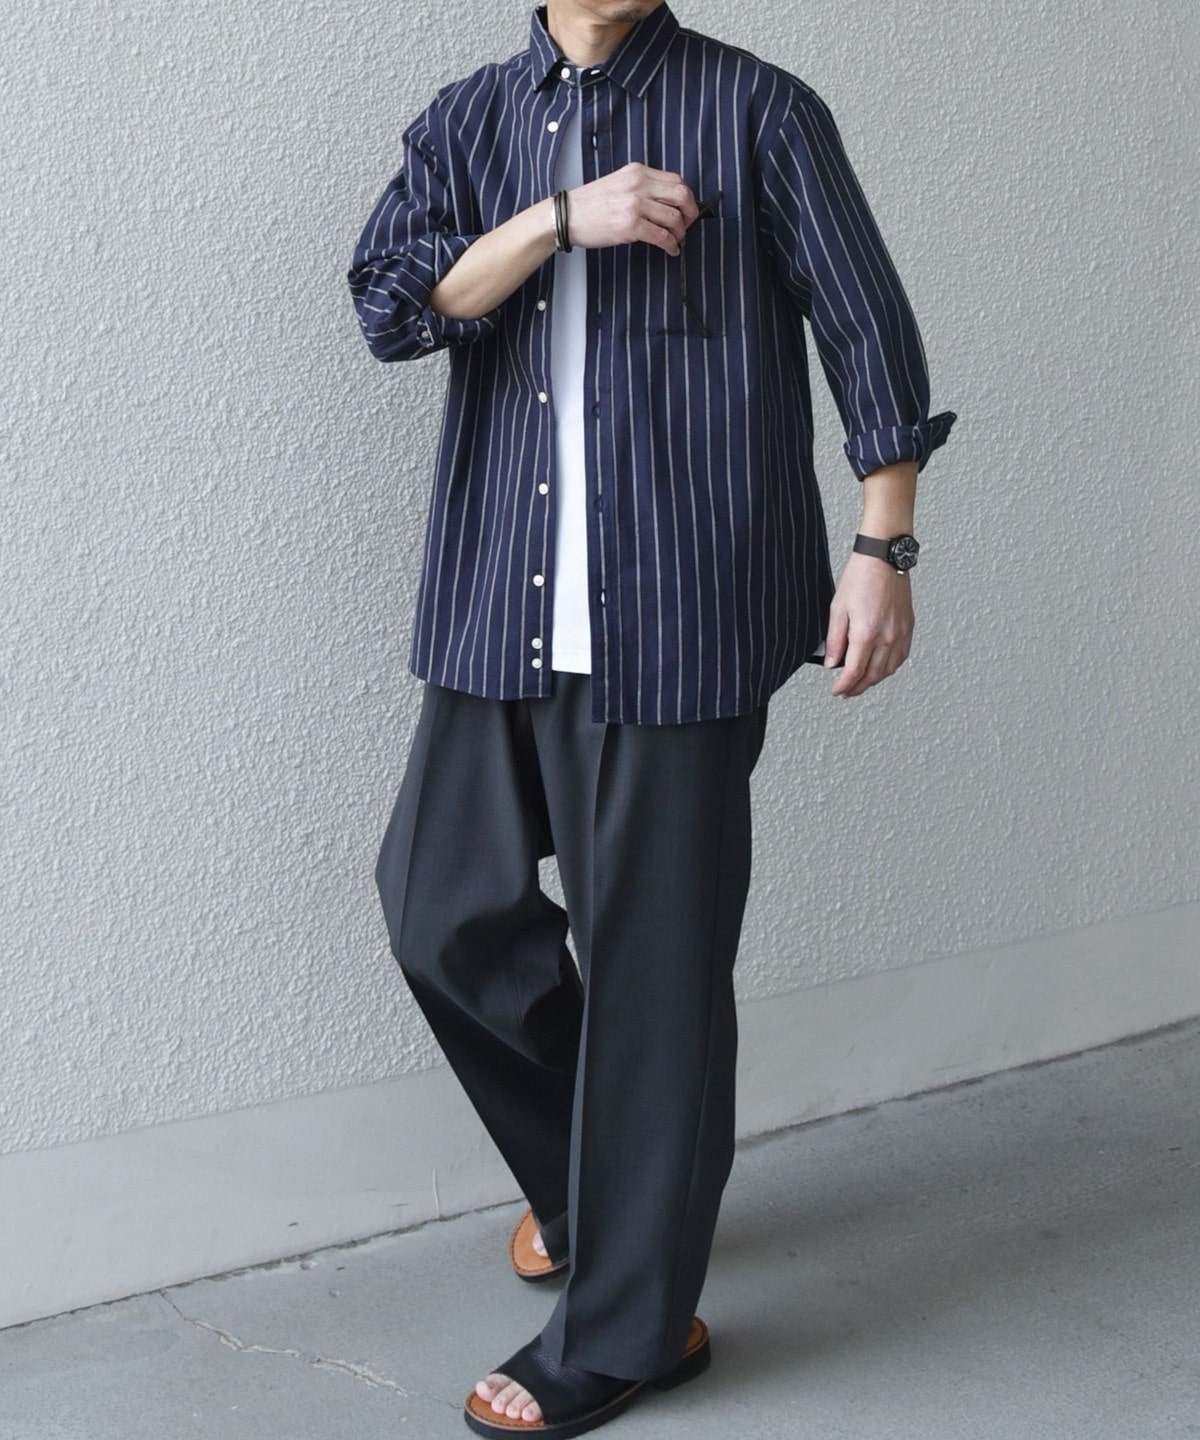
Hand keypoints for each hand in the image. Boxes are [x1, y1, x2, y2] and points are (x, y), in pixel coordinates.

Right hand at [566, 163, 698, 255]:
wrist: (566, 215)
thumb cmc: (590, 204)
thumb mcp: (619, 183)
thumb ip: (641, 187)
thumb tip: (665, 202)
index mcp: (637, 172)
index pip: (676, 180)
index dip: (687, 197)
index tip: (687, 210)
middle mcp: (639, 184)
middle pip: (681, 196)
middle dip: (691, 214)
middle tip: (688, 226)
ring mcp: (635, 205)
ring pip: (674, 218)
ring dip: (680, 233)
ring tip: (676, 241)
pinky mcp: (630, 226)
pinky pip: (661, 236)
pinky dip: (671, 245)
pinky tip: (670, 250)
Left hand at [823, 553, 913, 696]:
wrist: (884, 558)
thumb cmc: (861, 577)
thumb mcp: (838, 608)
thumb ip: (835, 639)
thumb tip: (832, 663)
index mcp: (866, 633)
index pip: (854, 672)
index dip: (844, 685)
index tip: (836, 691)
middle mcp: (887, 637)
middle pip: (873, 675)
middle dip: (858, 688)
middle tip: (846, 691)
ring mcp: (900, 633)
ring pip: (889, 670)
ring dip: (874, 680)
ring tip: (861, 683)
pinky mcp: (908, 627)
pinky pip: (901, 657)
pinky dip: (889, 668)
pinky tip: (881, 668)